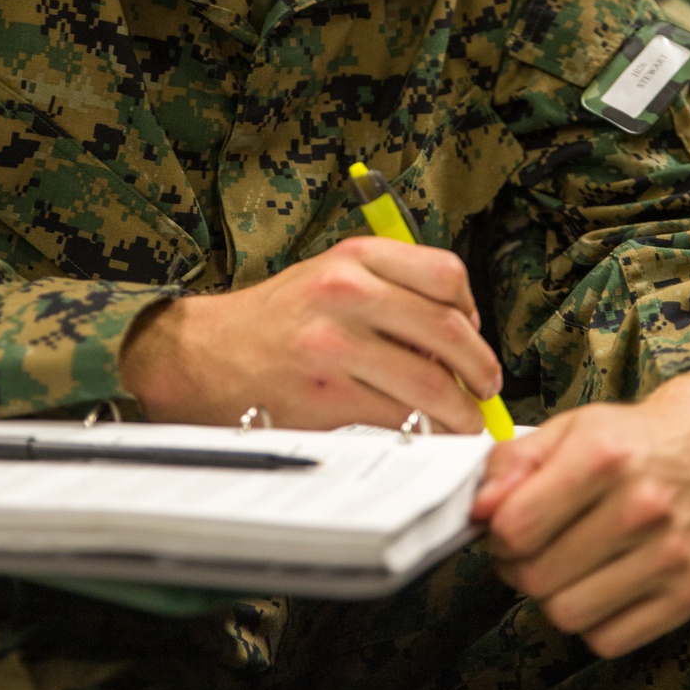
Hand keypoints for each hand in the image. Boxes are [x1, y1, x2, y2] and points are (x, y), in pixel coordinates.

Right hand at [120, 235, 501, 432]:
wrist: (202, 353)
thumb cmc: (274, 318)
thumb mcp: (328, 274)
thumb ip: (389, 288)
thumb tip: (457, 334)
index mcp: (354, 256)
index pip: (445, 273)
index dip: (472, 310)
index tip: (474, 332)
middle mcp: (347, 291)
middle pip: (448, 329)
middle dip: (480, 368)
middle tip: (487, 387)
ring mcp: (337, 344)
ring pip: (430, 382)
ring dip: (462, 411)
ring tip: (465, 421)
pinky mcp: (327, 394)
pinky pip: (399, 417)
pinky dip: (427, 431)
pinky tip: (429, 433)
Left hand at [472, 372, 689, 657]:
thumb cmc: (634, 440)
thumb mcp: (571, 427)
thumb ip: (515, 461)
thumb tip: (479, 509)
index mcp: (603, 456)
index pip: (516, 527)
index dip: (495, 532)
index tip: (502, 525)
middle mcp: (642, 507)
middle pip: (537, 576)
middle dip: (516, 566)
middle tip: (528, 547)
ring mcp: (670, 557)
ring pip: (568, 614)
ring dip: (551, 595)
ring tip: (562, 564)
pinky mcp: (688, 595)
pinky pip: (608, 640)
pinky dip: (591, 620)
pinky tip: (597, 584)